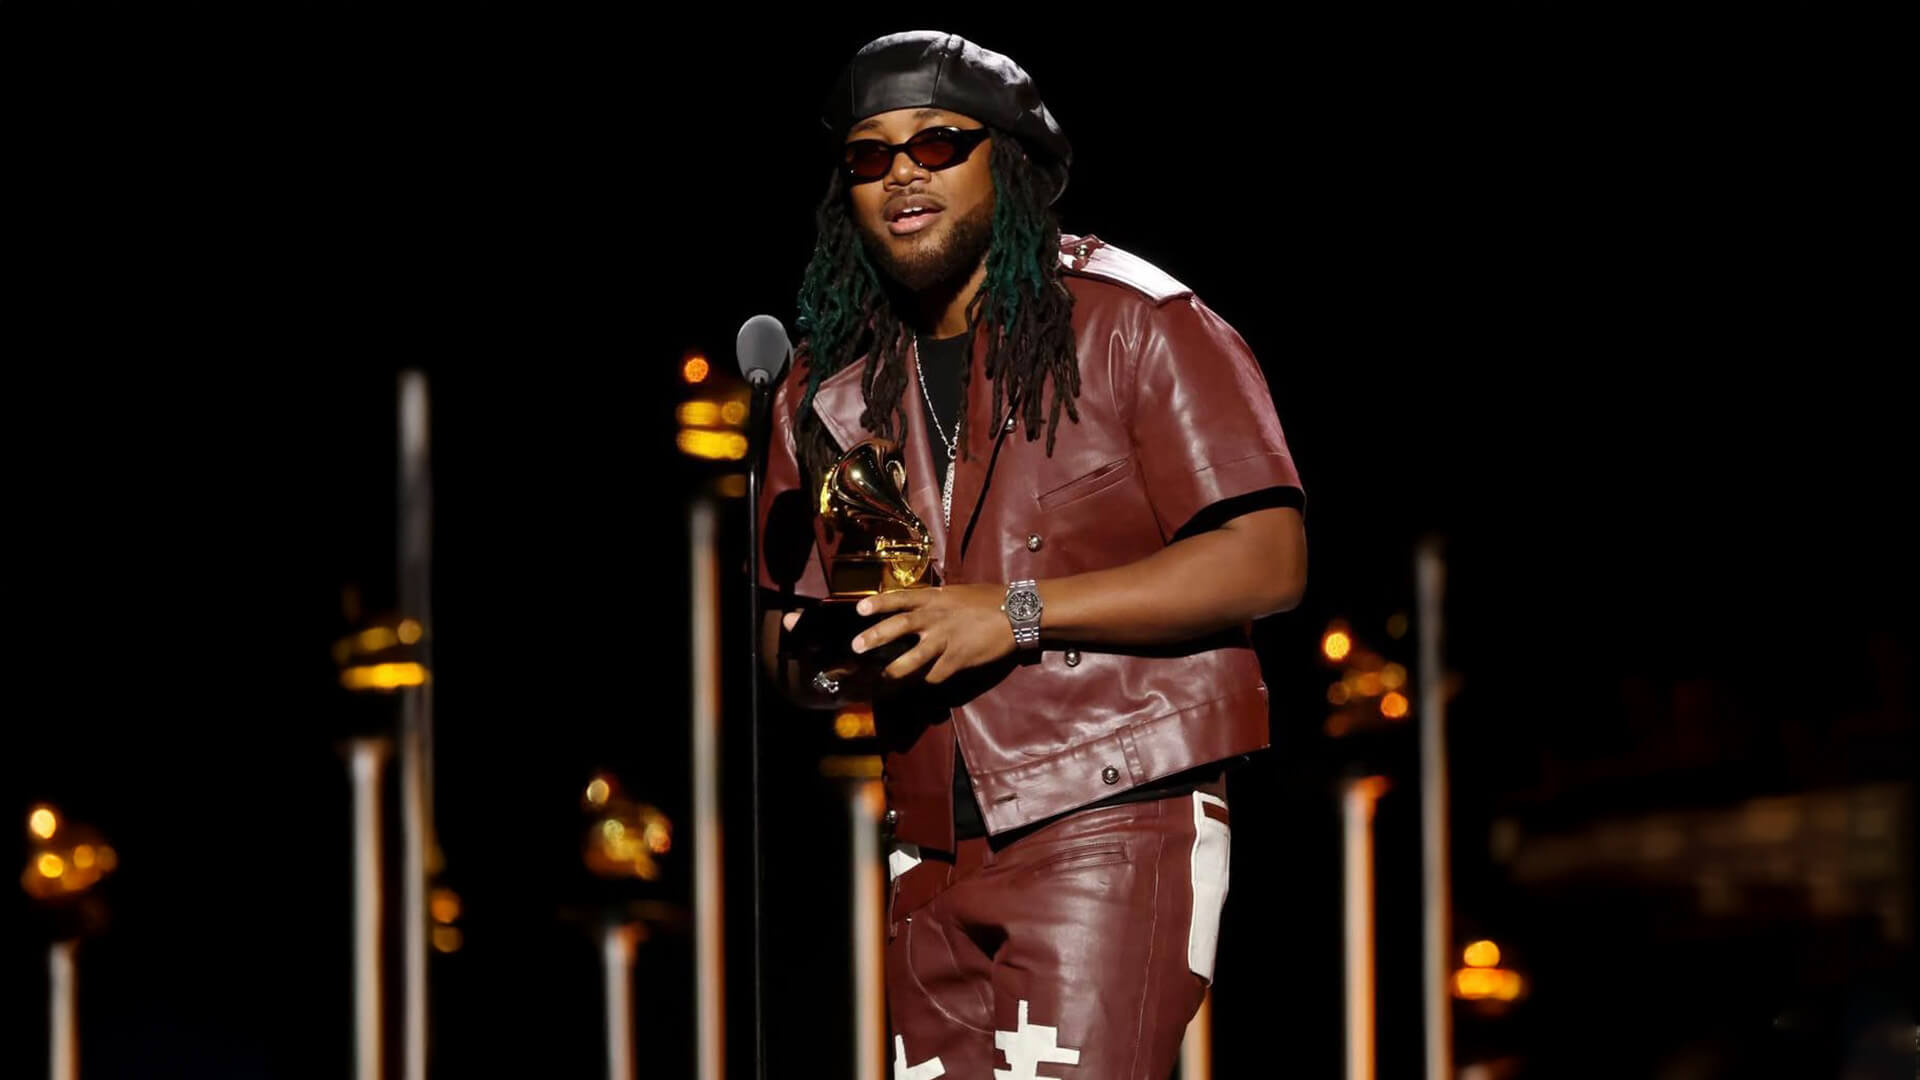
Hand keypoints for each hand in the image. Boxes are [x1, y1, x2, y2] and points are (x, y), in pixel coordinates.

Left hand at [851, 584, 1015, 683]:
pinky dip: (927, 679)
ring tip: (881, 680)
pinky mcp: (958, 660)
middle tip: (856, 646)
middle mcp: (936, 618)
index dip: (879, 603)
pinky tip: (923, 682)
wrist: (1017, 613)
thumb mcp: (957, 593)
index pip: (902, 598)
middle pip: (900, 626)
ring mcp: (946, 640)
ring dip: (894, 670)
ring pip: (914, 658)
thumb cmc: (989, 599)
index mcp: (936, 598)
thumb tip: (917, 605)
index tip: (859, 609)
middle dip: (876, 636)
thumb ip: (936, 600)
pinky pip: (936, 674)